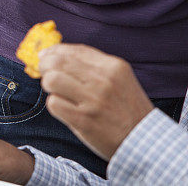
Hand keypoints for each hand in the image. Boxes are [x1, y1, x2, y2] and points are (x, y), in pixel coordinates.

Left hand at [38, 44, 153, 159]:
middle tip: (46, 74)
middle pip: (56, 61)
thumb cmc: (126, 108)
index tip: (46, 56)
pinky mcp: (84, 120)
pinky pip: (53, 104)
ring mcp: (94, 100)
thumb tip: (50, 52)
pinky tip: (65, 109)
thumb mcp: (119, 79)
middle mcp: (104, 80)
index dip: (53, 51)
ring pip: (51, 80)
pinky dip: (55, 105)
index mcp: (113, 66)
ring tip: (58, 92)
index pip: (72, 49)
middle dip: (45, 66)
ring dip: (49, 85)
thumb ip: (91, 64)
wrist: (145, 141)